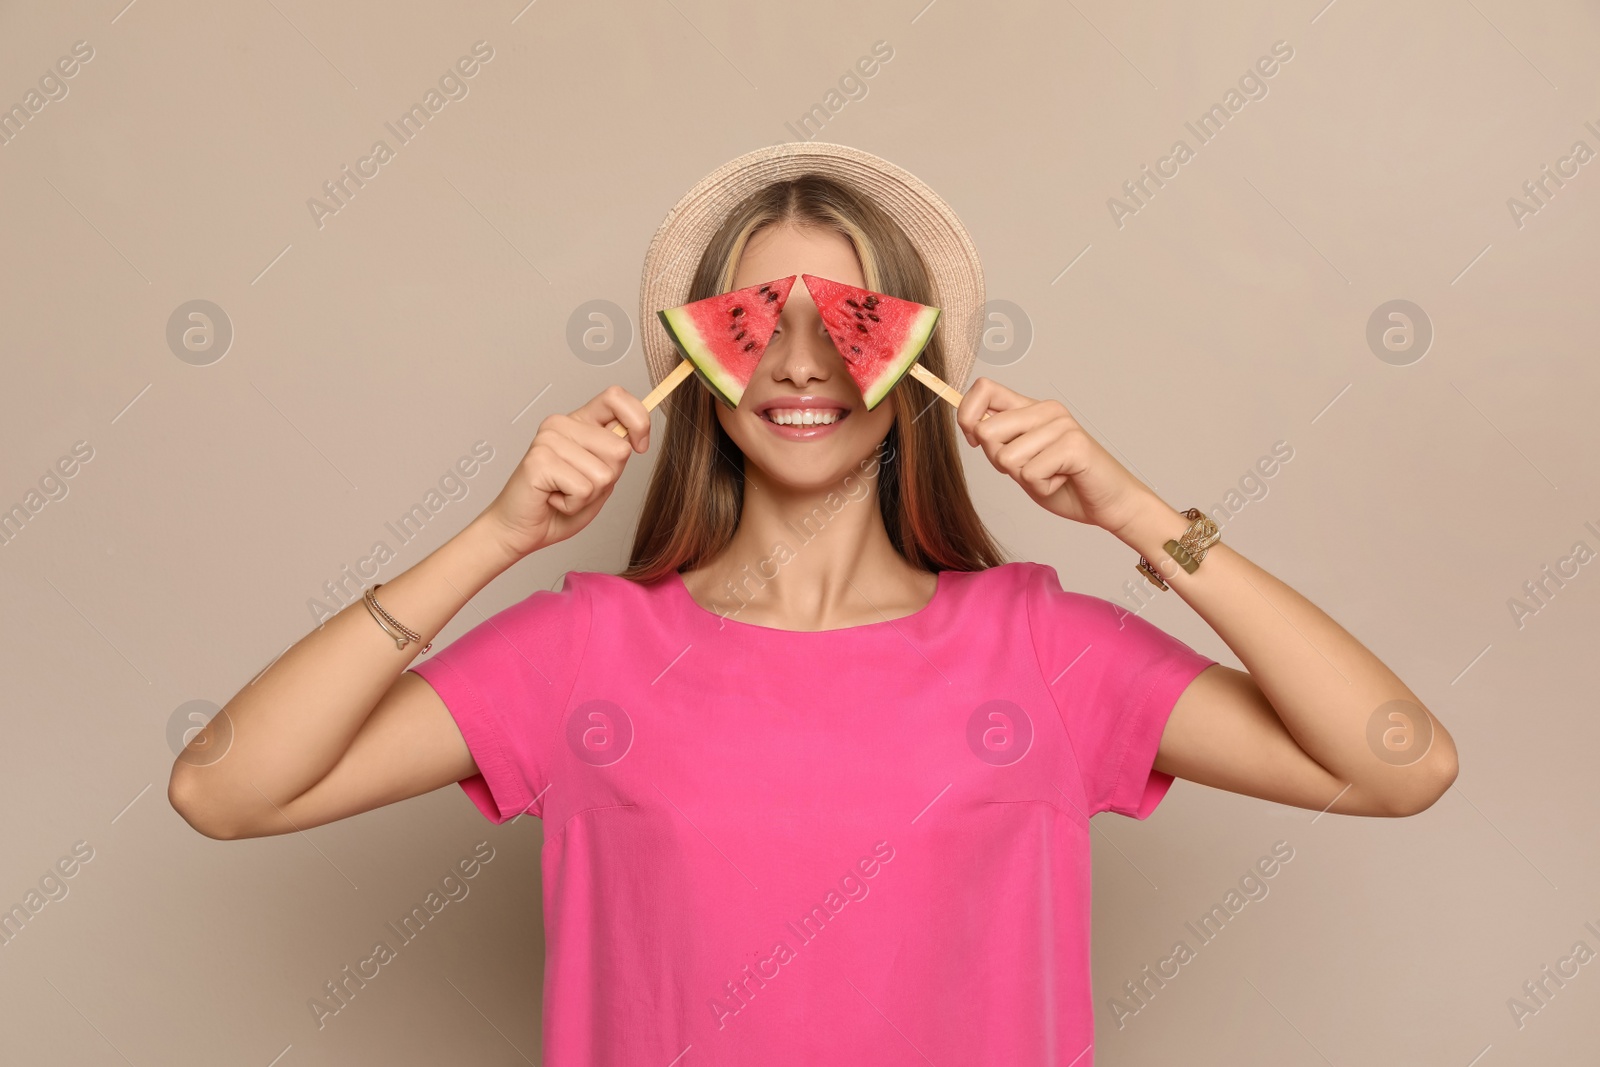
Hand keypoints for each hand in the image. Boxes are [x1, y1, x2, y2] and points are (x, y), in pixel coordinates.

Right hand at [477, 385, 650, 559]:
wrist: (520, 529)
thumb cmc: (558, 506)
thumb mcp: (600, 477)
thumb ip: (614, 454)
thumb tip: (635, 436)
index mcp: (578, 422)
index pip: (616, 397)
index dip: (638, 420)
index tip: (640, 446)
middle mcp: (561, 425)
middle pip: (619, 448)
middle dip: (608, 478)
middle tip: (578, 485)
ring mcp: (548, 440)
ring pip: (604, 473)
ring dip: (590, 495)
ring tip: (564, 493)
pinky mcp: (540, 461)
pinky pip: (584, 489)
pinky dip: (574, 504)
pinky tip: (554, 498)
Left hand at [956, 377, 1159, 535]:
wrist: (1110, 503)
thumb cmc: (1067, 484)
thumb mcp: (1023, 462)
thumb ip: (1001, 443)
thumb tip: (971, 426)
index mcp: (1031, 408)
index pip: (984, 388)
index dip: (967, 415)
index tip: (975, 442)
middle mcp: (1046, 410)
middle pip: (987, 430)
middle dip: (998, 462)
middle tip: (1029, 469)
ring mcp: (1061, 425)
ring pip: (1006, 457)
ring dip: (1025, 478)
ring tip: (1052, 475)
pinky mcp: (1073, 445)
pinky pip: (1031, 473)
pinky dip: (1043, 488)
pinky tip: (1063, 481)